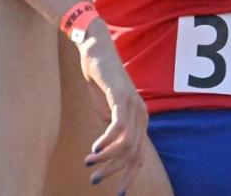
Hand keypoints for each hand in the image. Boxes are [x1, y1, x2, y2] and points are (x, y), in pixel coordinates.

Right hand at [76, 21, 148, 193]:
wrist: (95, 49)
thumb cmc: (100, 81)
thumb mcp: (107, 110)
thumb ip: (111, 130)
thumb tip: (107, 153)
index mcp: (140, 120)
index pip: (138, 156)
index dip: (127, 176)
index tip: (116, 193)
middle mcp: (141, 114)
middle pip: (132, 153)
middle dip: (112, 171)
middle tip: (93, 180)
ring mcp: (133, 103)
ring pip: (125, 142)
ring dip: (106, 158)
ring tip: (88, 164)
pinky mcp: (120, 94)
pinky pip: (118, 124)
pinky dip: (107, 139)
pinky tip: (94, 149)